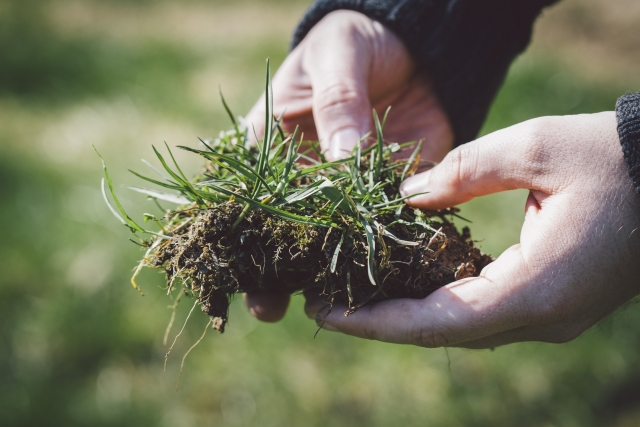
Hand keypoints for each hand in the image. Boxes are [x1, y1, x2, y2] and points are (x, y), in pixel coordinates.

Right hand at [244, 10, 453, 321]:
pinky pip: (388, 226)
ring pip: (332, 239)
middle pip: (283, 229)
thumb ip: (338, 104)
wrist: (413, 49)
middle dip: (272, 269)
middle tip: (266, 306)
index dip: (236, 230)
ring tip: (317, 304)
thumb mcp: (337, 59)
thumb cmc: (353, 46)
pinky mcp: (392, 193)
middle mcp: (307, 178)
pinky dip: (385, 251)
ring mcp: (349, 192)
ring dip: (323, 272)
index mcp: (276, 145)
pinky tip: (380, 278)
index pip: (247, 192)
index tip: (230, 265)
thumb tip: (344, 159)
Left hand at [307, 112, 639, 347]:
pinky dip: (438, 304)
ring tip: (352, 294)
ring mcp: (550, 316)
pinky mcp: (552, 304)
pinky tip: (406, 283)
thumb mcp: (536, 146)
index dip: (378, 322)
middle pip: (443, 333)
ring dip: (406, 316)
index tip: (327, 313)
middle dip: (380, 323)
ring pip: (460, 329)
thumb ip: (464, 170)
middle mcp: (543, 317)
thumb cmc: (618, 157)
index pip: (440, 322)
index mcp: (539, 287)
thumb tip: (406, 197)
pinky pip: (482, 314)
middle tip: (323, 304)